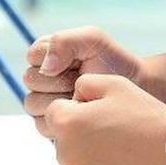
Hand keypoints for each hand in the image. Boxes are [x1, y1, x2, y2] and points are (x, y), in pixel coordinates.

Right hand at [23, 25, 142, 137]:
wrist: (134, 88)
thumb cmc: (113, 61)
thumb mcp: (93, 40)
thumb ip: (64, 42)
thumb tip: (45, 68)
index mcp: (48, 53)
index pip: (33, 55)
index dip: (56, 59)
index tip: (79, 60)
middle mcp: (42, 77)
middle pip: (31, 80)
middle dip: (60, 80)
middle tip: (83, 80)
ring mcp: (44, 101)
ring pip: (33, 103)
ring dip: (62, 100)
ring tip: (84, 96)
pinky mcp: (51, 123)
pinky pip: (42, 124)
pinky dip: (64, 118)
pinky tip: (83, 112)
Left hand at [42, 73, 165, 164]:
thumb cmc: (147, 115)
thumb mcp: (116, 84)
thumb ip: (84, 83)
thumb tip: (71, 98)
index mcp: (67, 123)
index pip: (56, 113)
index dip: (79, 109)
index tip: (104, 114)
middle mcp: (65, 154)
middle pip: (65, 141)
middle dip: (83, 135)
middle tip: (118, 133)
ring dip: (93, 159)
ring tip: (126, 152)